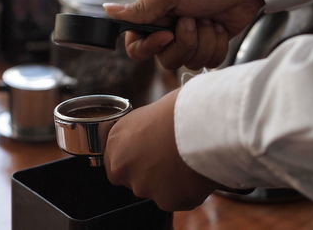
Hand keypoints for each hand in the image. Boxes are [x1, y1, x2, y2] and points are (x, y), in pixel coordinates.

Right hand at [104, 0, 264, 69]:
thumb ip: (139, 8)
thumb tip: (108, 11)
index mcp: (153, 15)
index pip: (137, 47)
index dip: (150, 47)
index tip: (167, 35)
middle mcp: (169, 29)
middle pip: (164, 59)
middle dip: (184, 43)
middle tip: (195, 19)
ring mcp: (190, 39)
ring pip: (188, 62)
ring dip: (203, 41)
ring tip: (210, 20)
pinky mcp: (208, 45)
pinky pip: (208, 62)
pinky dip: (216, 45)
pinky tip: (220, 27)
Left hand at [104, 90, 219, 210]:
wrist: (197, 123)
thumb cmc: (176, 111)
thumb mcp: (145, 116)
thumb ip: (137, 136)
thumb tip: (145, 141)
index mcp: (115, 143)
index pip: (116, 164)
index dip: (136, 162)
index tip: (150, 157)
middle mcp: (123, 167)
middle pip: (134, 180)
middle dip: (151, 175)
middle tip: (171, 159)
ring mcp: (143, 186)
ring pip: (157, 191)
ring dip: (170, 182)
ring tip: (187, 160)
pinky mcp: (165, 201)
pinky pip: (178, 199)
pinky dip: (187, 190)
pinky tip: (195, 171)